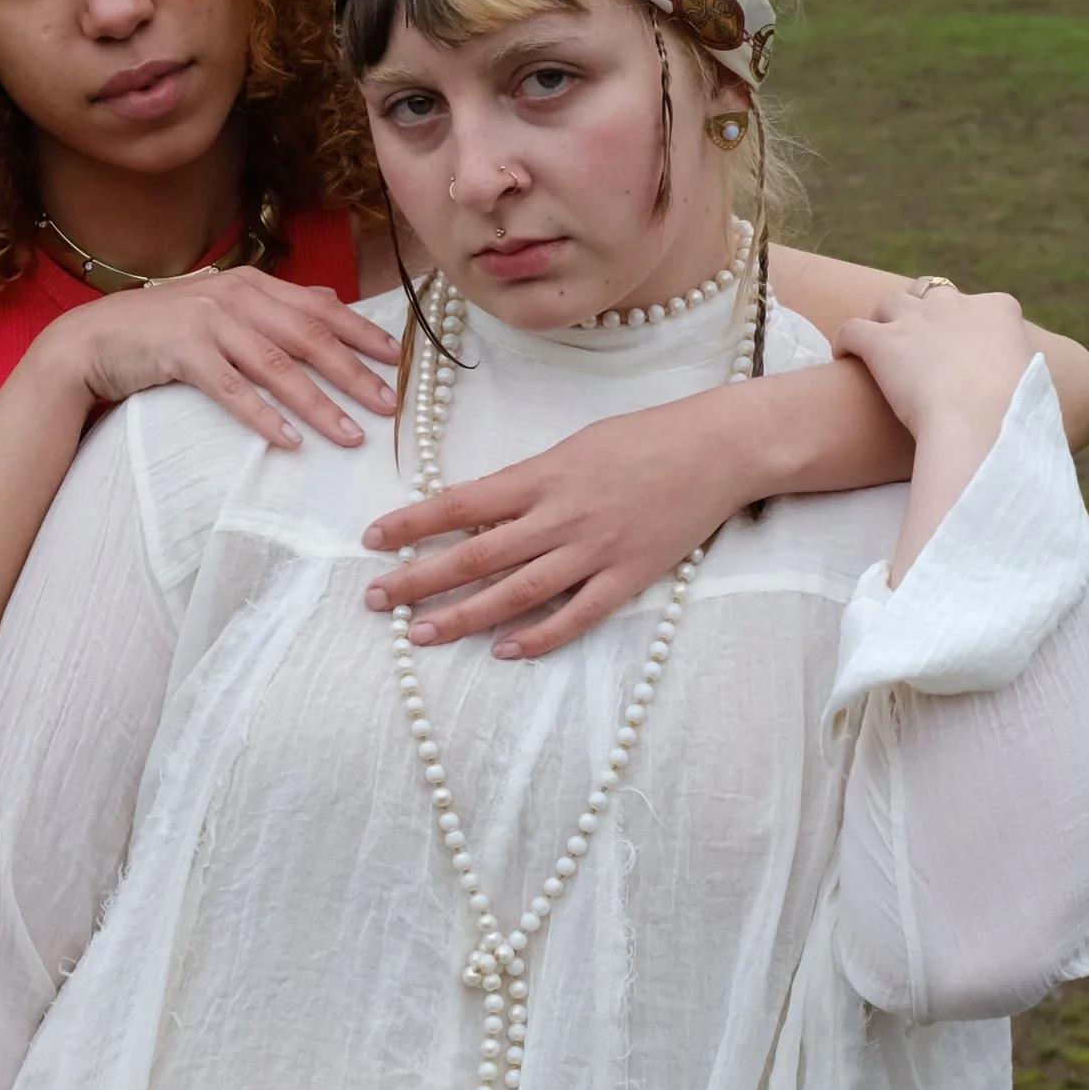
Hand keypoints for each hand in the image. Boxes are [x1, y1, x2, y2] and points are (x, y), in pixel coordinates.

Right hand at [45, 268, 401, 449]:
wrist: (92, 339)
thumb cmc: (162, 327)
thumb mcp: (221, 304)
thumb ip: (275, 303)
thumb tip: (332, 301)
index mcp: (251, 283)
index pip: (319, 307)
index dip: (361, 332)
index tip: (398, 359)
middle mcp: (233, 296)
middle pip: (307, 337)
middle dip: (352, 373)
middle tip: (387, 406)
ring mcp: (206, 322)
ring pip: (276, 366)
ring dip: (317, 404)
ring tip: (349, 435)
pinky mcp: (181, 353)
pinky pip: (232, 389)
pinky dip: (263, 416)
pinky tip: (288, 442)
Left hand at [356, 398, 748, 659]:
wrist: (717, 447)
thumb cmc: (642, 437)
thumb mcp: (572, 447)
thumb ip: (526, 482)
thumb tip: (478, 514)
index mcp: (540, 476)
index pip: (459, 503)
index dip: (411, 522)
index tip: (372, 538)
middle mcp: (559, 516)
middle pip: (475, 556)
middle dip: (419, 578)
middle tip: (376, 600)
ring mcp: (594, 551)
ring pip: (516, 592)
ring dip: (463, 616)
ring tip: (420, 634)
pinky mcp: (629, 577)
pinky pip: (577, 615)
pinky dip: (540, 637)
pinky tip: (504, 652)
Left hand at [832, 284, 1032, 444]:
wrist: (983, 422)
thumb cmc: (1015, 415)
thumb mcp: (1032, 385)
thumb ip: (1020, 374)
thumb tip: (1018, 389)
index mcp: (998, 311)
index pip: (984, 303)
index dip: (969, 322)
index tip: (964, 344)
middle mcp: (955, 305)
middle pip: (932, 292)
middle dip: (922, 309)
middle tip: (916, 339)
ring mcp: (916, 319)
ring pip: (891, 303)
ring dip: (885, 320)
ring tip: (879, 347)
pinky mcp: (882, 341)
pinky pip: (852, 329)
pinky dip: (845, 341)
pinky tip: (843, 356)